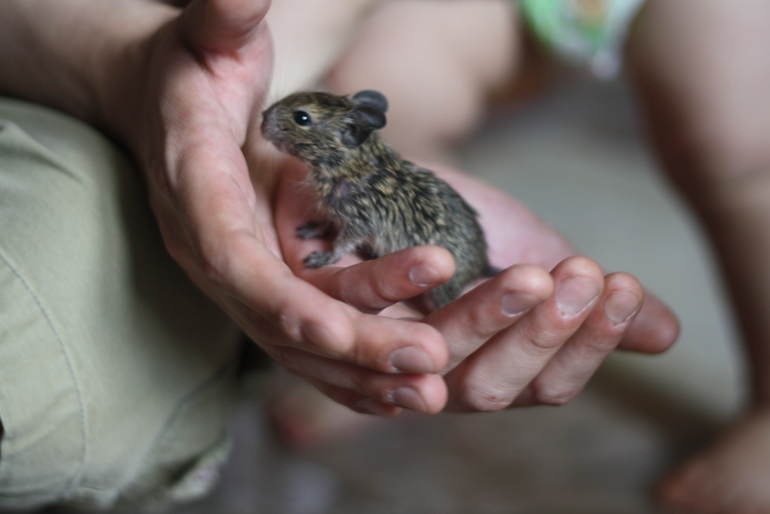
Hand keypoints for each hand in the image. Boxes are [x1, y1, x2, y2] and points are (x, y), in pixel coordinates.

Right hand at [100, 0, 455, 415]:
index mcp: (197, 193)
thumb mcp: (206, 37)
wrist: (161, 103)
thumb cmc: (189, 68)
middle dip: (353, 345)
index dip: (283, 302)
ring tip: (432, 388)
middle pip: (279, 320)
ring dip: (362, 372)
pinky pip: (304, 341)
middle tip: (430, 362)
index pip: (235, 261)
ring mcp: (237, 275)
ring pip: (294, 345)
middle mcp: (214, 250)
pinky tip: (402, 388)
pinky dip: (350, 370)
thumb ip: (222, 19)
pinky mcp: (260, 285)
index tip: (338, 333)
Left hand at [275, 159, 678, 412]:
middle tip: (582, 278)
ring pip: (429, 356)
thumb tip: (666, 334)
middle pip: (488, 388)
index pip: (541, 386)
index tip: (621, 287)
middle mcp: (427, 378)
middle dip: (542, 336)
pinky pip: (352, 308)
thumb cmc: (466, 230)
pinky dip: (394, 286)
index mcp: (483, 372)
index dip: (586, 345)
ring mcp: (371, 348)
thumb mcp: (537, 260)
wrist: (397, 176)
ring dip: (485, 319)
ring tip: (534, 273)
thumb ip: (588, 305)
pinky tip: (438, 258)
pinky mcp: (320, 305)